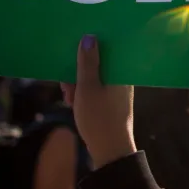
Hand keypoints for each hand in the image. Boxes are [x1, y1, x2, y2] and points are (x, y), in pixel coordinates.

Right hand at [61, 35, 135, 168]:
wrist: (110, 150)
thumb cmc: (99, 117)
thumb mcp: (88, 87)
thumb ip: (87, 62)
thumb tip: (90, 37)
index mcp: (121, 70)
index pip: (108, 48)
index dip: (90, 47)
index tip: (74, 49)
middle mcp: (122, 77)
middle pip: (98, 63)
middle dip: (79, 71)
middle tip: (66, 85)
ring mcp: (117, 90)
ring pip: (94, 77)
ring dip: (78, 84)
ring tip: (69, 97)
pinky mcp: (111, 101)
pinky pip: (96, 89)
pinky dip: (84, 93)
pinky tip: (73, 103)